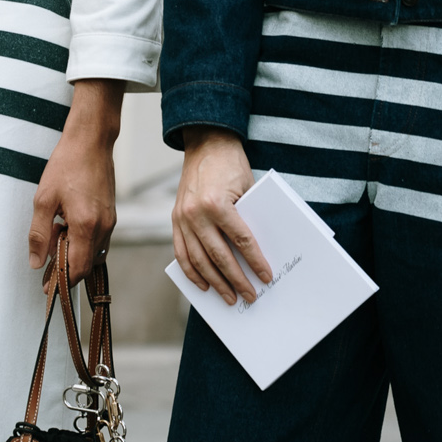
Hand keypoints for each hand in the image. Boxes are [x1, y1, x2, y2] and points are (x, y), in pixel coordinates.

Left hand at [29, 81, 123, 278]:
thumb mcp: (44, 200)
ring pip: (94, 254)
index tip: (48, 288)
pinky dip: (83, 245)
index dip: (61, 282)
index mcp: (86, 225)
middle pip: (87, 265)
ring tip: (54, 246)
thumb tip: (36, 262)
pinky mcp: (111, 215)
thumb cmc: (67, 165)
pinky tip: (67, 232)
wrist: (91, 142)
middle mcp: (103, 227)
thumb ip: (39, 234)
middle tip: (46, 271)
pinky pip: (98, 241)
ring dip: (75, 257)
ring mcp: (110, 222)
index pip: (77, 268)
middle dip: (67, 272)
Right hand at [171, 128, 272, 305]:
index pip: (241, 241)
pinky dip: (191, 271)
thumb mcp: (247, 188)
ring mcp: (182, 218)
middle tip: (249, 296)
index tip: (265, 277)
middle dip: (236, 279)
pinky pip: (181, 252)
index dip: (255, 262)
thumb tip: (257, 252)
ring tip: (228, 297)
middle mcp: (196, 213)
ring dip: (214, 282)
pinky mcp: (175, 219)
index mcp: (217, 204)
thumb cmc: (231, 165)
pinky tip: (202, 284)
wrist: (206, 143)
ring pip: (198, 260)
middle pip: (219, 256)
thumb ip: (248, 218)